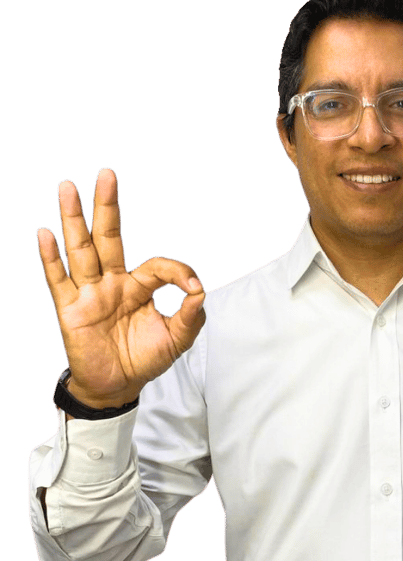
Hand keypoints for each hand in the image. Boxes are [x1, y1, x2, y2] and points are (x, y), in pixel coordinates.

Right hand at [37, 168, 205, 407]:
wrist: (118, 386)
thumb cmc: (145, 359)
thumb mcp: (177, 338)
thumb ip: (191, 315)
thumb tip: (199, 290)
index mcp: (139, 287)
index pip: (157, 266)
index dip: (177, 272)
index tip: (193, 287)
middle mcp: (113, 283)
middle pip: (108, 237)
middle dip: (107, 206)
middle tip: (107, 173)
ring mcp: (90, 293)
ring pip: (81, 250)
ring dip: (73, 219)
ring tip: (67, 186)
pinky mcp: (71, 309)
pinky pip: (59, 280)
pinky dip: (51, 257)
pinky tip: (44, 233)